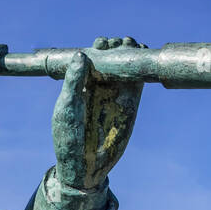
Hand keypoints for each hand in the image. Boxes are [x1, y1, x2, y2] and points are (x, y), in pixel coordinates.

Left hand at [52, 36, 144, 191]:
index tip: (101, 43)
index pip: (92, 59)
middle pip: (111, 58)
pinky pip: (137, 81)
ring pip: (125, 67)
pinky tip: (143, 55)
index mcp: (81, 85)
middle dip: (115, 46)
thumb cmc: (69, 138)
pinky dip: (141, 67)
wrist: (85, 166)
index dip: (99, 47)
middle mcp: (99, 87)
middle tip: (117, 43)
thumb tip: (81, 54)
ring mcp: (115, 94)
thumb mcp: (67, 107)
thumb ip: (74, 81)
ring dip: (130, 52)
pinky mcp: (130, 104)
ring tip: (130, 45)